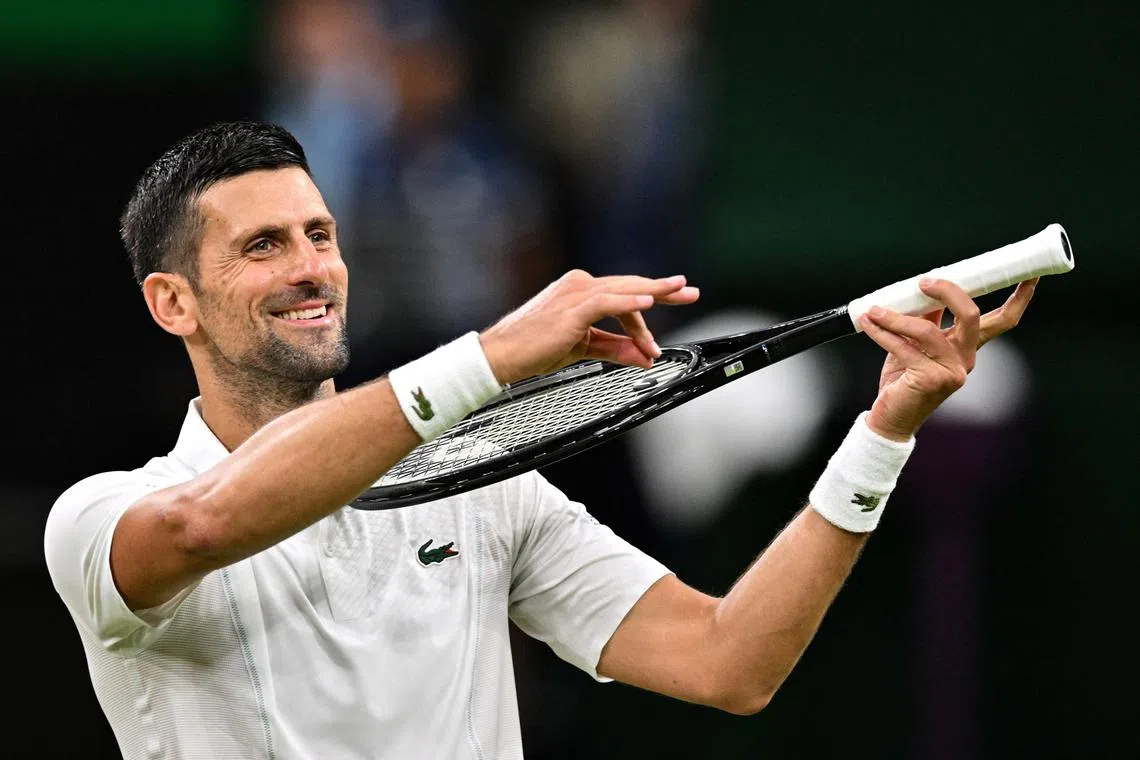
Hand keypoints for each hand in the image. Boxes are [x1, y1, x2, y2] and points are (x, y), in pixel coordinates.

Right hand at [479, 269, 699, 384]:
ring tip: (679, 293)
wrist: (501, 356)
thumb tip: (645, 356)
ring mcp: (575, 294)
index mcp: (581, 292)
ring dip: (653, 295)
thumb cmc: (534, 350)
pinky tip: (648, 303)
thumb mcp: (584, 349)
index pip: (624, 295)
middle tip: (691, 291)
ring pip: (623, 290)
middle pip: (630, 286)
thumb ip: (615, 348)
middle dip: (663, 290)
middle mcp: (579, 286)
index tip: (672, 309)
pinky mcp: (571, 309)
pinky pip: (606, 302)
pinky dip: (629, 303)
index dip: (650, 304)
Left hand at [859, 277, 1038, 440]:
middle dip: (949, 291)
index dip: (1018, 298)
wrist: (890, 418)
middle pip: (971, 316)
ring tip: (875, 310)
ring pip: (927, 330)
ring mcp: (951, 371)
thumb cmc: (903, 380)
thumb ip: (924, 319)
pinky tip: (869, 323)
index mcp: (968, 348)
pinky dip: (883, 332)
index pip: (1002, 321)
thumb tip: (923, 289)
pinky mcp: (930, 380)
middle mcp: (965, 359)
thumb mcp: (915, 344)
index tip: (1030, 275)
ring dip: (896, 317)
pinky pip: (903, 347)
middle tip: (924, 281)